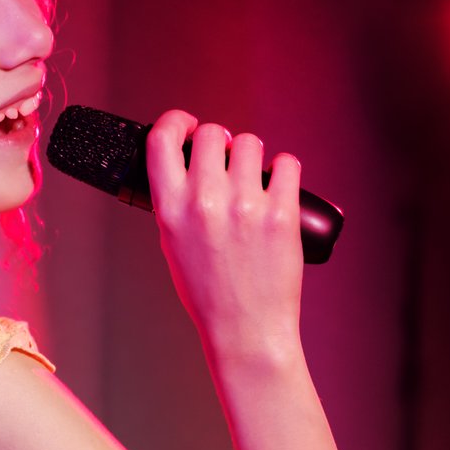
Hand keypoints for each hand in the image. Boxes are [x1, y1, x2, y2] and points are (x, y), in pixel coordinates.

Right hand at [144, 110, 304, 358]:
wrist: (245, 328)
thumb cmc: (208, 292)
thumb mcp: (172, 244)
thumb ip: (176, 202)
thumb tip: (190, 166)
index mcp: (171, 209)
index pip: (162, 139)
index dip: (174, 121)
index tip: (186, 124)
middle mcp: (205, 202)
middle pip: (211, 133)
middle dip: (219, 140)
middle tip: (226, 156)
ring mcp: (245, 206)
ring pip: (251, 143)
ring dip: (252, 154)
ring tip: (254, 176)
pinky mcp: (282, 213)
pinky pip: (287, 164)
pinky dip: (284, 169)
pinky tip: (278, 184)